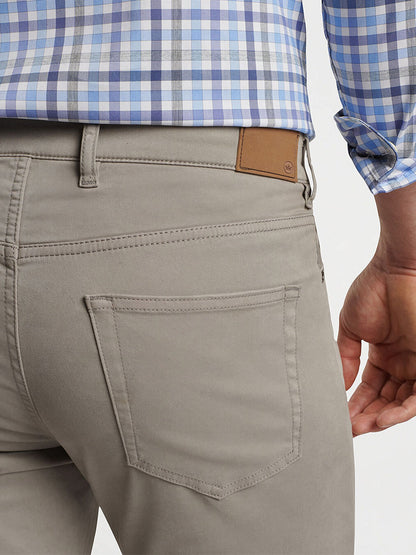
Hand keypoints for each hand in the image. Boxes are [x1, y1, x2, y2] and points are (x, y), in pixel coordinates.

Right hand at [337, 251, 415, 436]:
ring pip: (402, 403)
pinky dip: (401, 411)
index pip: (370, 388)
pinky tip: (381, 420)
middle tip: (348, 428)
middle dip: (367, 416)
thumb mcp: (350, 327)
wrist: (397, 267)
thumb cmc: (374, 288)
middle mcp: (402, 362)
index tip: (339, 417)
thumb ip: (344, 357)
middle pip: (386, 400)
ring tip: (361, 428)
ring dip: (381, 418)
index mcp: (384, 354)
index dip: (355, 404)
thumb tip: (337, 385)